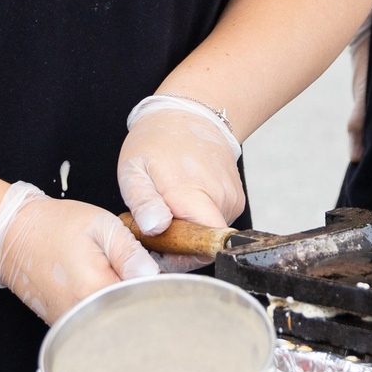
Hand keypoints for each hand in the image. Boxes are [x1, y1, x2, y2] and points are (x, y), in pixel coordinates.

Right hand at [0, 195, 157, 323]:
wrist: (14, 236)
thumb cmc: (56, 226)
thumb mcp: (101, 226)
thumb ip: (129, 251)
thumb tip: (153, 274)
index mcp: (95, 288)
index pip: (143, 299)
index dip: (154, 285)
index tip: (151, 270)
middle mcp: (81, 313)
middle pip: (128, 317)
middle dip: (139, 298)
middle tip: (132, 272)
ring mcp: (70, 322)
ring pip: (111, 323)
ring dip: (121, 305)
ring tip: (112, 277)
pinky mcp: (63, 325)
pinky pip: (94, 324)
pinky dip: (103, 310)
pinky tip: (99, 288)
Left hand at [118, 108, 246, 244]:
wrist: (190, 114)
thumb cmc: (157, 141)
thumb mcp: (134, 170)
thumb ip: (143, 201)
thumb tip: (157, 228)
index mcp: (192, 193)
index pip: (200, 247)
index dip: (179, 256)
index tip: (157, 246)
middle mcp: (221, 199)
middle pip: (202, 242)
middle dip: (178, 242)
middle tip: (154, 223)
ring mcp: (233, 199)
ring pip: (208, 233)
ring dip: (188, 229)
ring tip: (168, 206)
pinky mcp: (237, 199)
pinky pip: (216, 221)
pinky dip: (198, 218)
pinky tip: (184, 200)